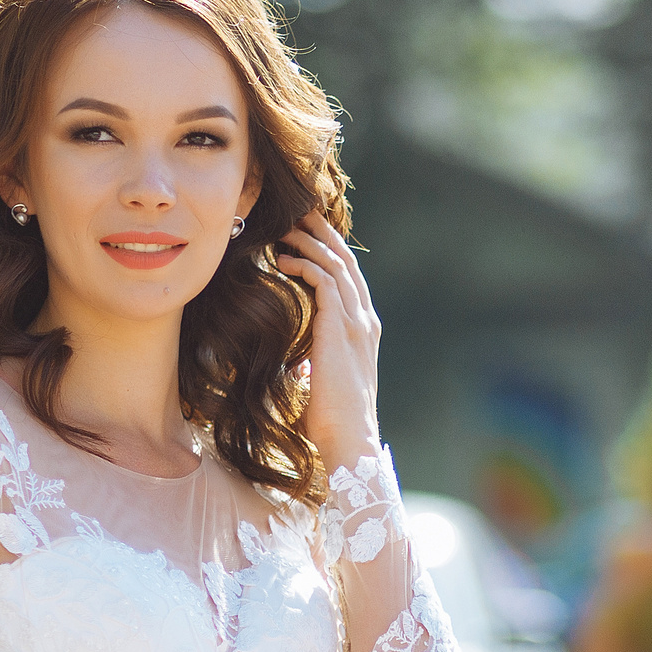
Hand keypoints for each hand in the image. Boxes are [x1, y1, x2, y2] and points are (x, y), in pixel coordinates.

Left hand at [276, 213, 382, 464]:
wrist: (348, 438)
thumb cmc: (332, 421)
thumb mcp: (323, 385)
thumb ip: (316, 367)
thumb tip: (299, 368)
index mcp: (363, 332)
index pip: (350, 279)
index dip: (331, 253)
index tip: (308, 236)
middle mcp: (365, 321)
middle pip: (347, 262)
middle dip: (323, 234)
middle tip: (300, 214)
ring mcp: (357, 322)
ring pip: (336, 265)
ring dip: (310, 243)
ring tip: (286, 229)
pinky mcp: (342, 327)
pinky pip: (325, 281)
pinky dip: (306, 265)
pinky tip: (285, 262)